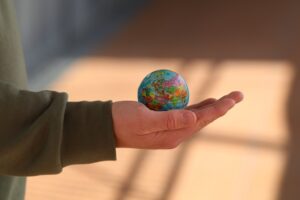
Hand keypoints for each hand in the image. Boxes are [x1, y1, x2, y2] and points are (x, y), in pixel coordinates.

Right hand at [112, 91, 242, 148]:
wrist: (106, 127)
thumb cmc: (122, 121)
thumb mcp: (143, 120)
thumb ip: (169, 120)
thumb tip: (194, 119)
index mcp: (172, 136)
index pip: (201, 120)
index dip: (218, 109)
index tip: (233, 99)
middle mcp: (174, 135)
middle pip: (203, 119)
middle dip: (221, 107)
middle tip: (238, 95)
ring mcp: (169, 129)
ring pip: (196, 117)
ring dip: (211, 107)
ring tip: (227, 99)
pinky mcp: (162, 122)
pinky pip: (184, 114)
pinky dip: (196, 107)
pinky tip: (203, 103)